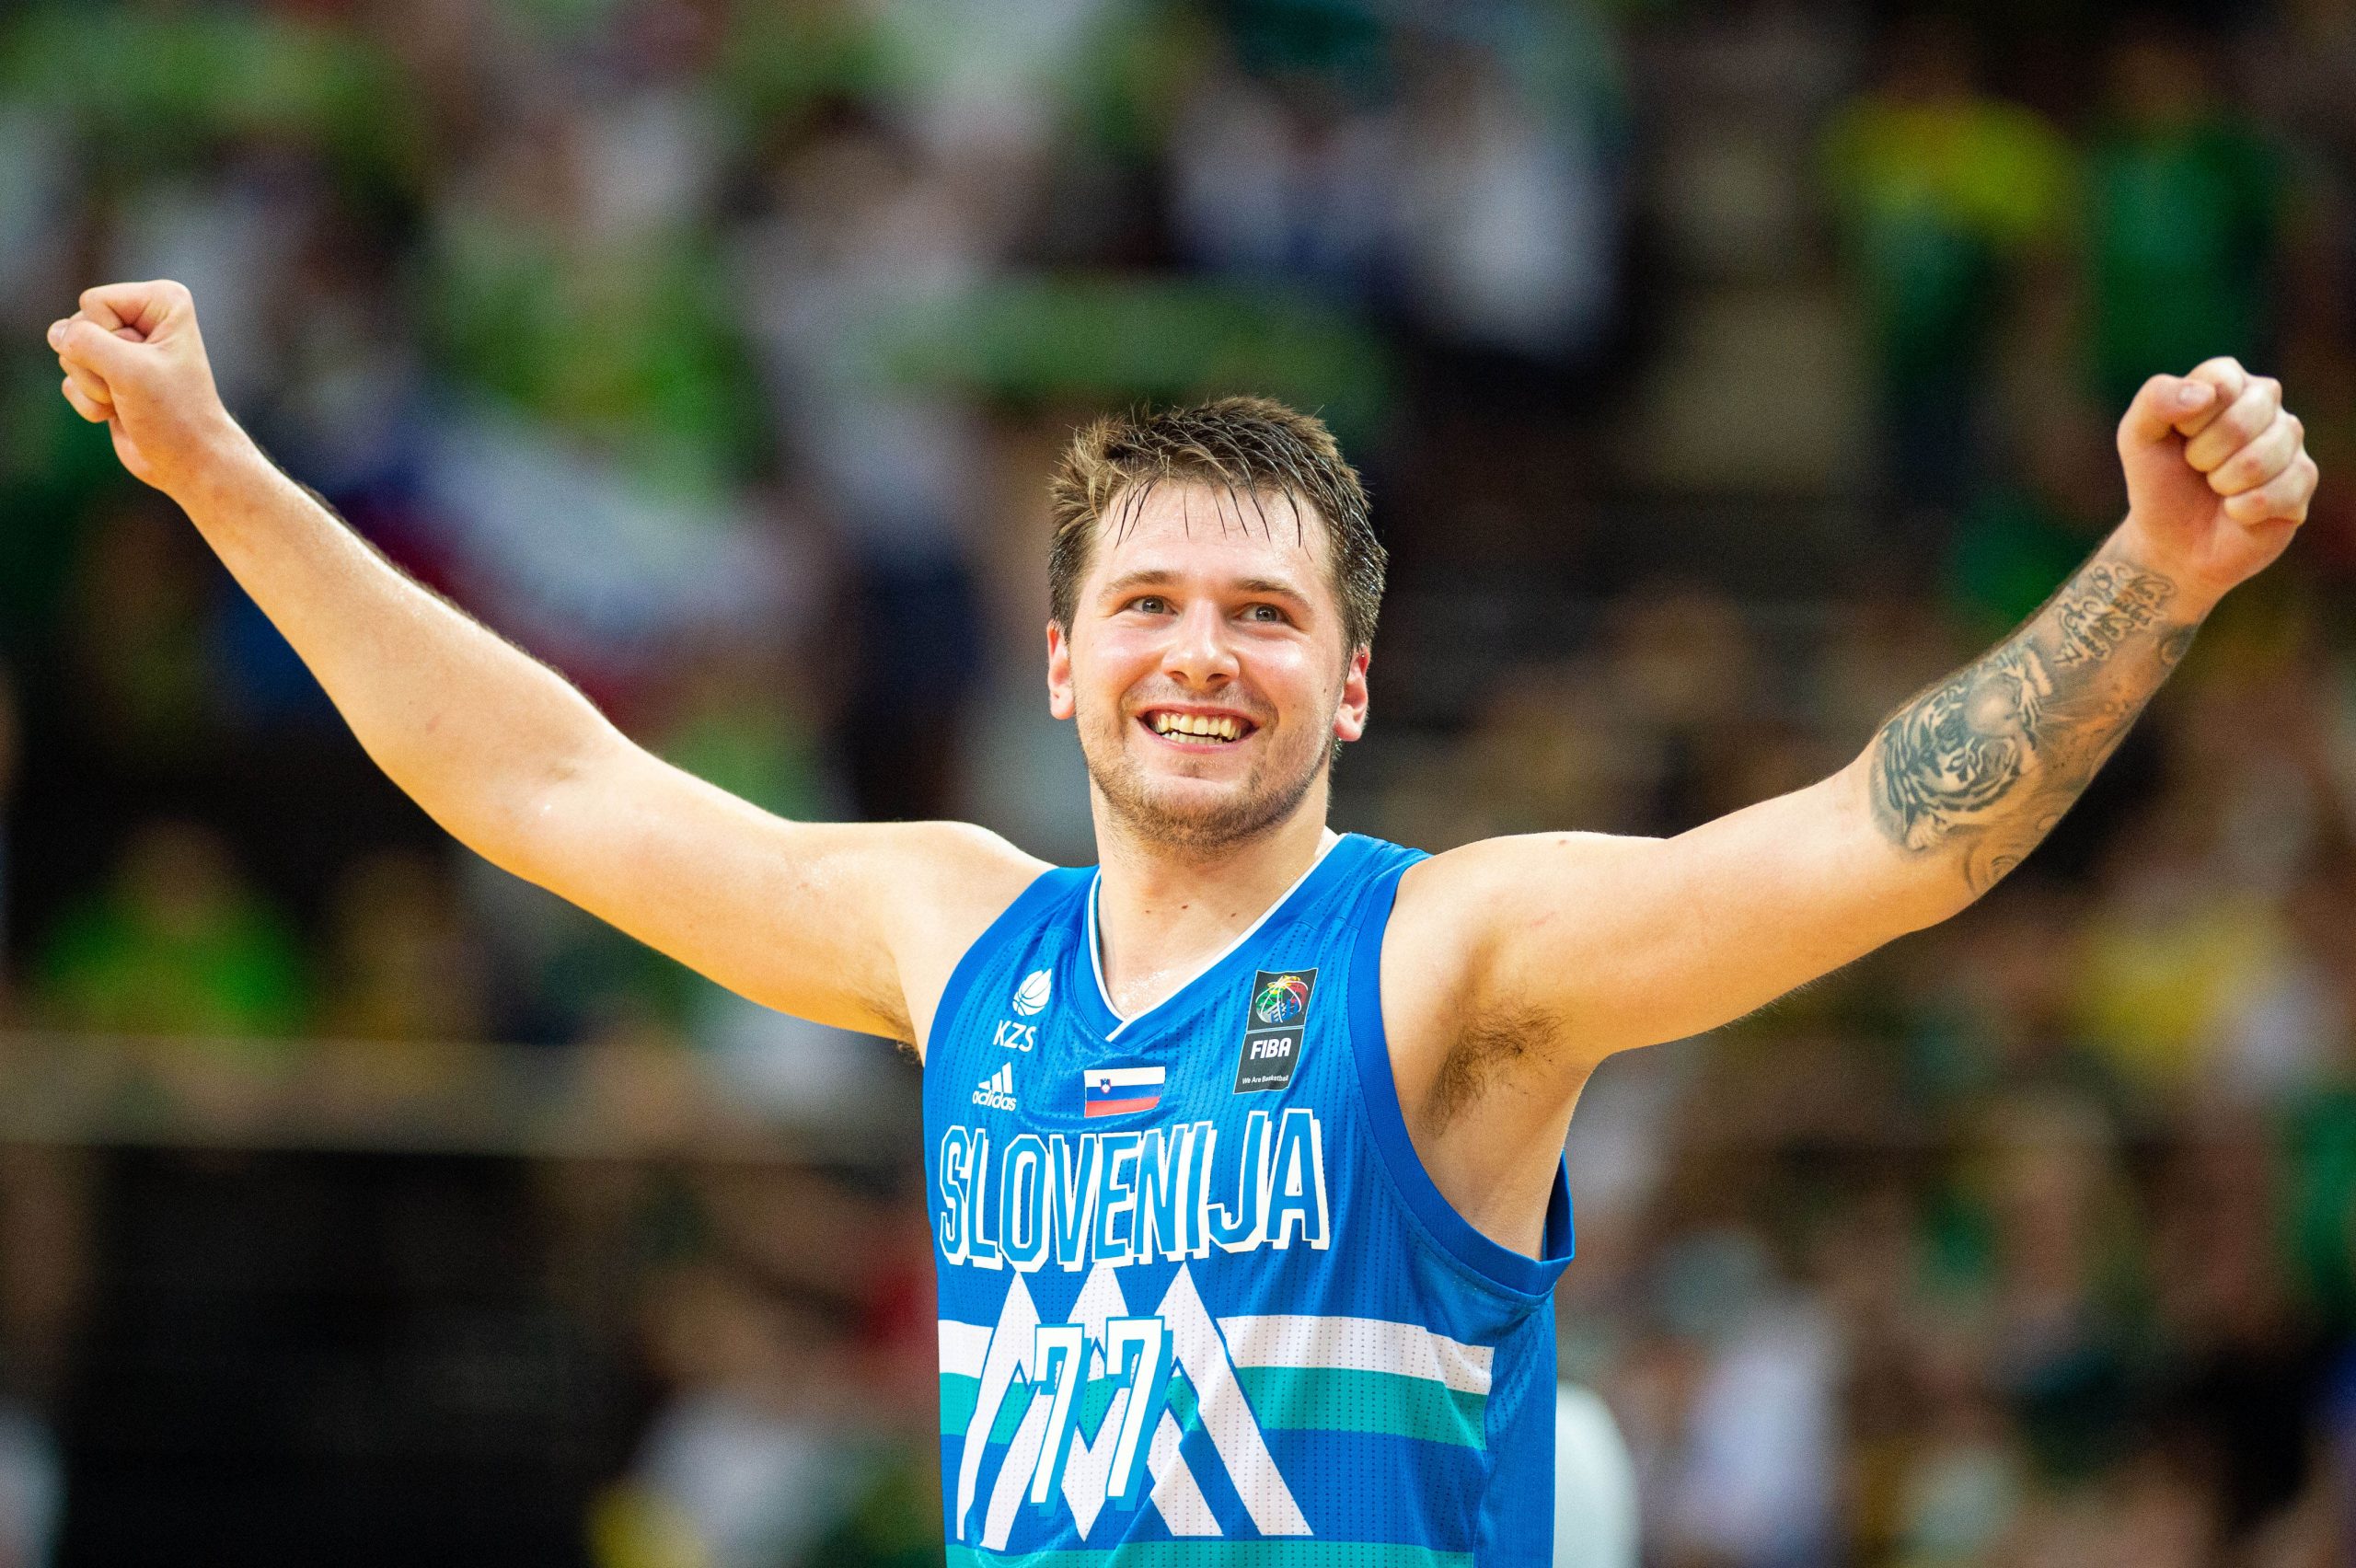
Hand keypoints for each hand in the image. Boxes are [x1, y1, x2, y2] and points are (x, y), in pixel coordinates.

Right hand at [47, 281, 247, 497]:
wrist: (187, 462)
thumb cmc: (173, 414)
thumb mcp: (129, 370)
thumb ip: (84, 341)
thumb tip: (56, 334)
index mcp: (162, 301)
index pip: (94, 303)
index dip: (109, 339)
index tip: (145, 364)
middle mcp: (142, 317)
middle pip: (77, 326)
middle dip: (98, 366)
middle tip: (137, 387)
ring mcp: (121, 347)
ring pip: (69, 353)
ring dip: (94, 387)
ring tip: (129, 400)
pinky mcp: (106, 375)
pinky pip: (69, 379)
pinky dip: (89, 403)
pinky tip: (119, 412)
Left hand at [2116, 358, 2317, 604]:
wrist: (2172, 541)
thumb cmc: (2158, 481)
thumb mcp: (2137, 436)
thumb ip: (2156, 399)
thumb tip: (2205, 394)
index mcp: (2227, 382)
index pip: (2221, 381)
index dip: (2190, 419)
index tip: (2179, 436)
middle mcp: (2265, 403)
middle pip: (2243, 421)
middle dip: (2204, 455)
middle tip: (2196, 467)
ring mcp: (2289, 440)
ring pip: (2260, 460)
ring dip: (2222, 484)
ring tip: (2216, 487)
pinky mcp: (2303, 479)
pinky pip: (2276, 493)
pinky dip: (2241, 510)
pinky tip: (2235, 510)